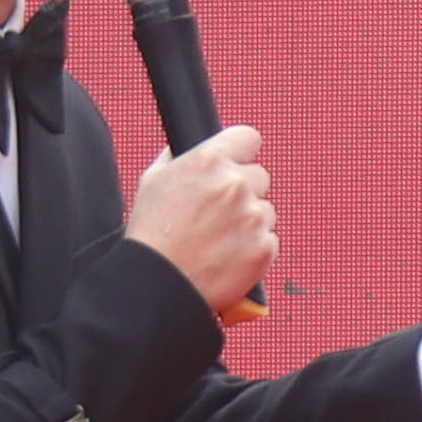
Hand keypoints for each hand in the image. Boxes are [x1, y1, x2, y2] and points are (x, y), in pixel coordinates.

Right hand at [131, 127, 274, 315]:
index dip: (241, 152)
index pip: (248, 137)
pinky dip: (254, 248)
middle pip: (259, 176)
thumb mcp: (154, 180)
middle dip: (243, 191)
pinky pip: (269, 240)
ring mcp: (252, 217)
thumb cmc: (151, 236)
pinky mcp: (264, 248)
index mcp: (209, 161)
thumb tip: (193, 148)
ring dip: (248, 221)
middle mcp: (235, 185)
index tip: (236, 163)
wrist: (159, 284)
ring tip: (217, 239)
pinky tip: (226, 256)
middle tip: (217, 212)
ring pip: (265, 210)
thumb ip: (180, 157)